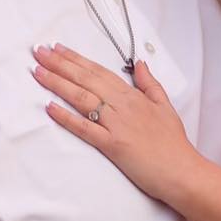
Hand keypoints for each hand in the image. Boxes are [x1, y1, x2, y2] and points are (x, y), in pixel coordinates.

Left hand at [33, 44, 201, 205]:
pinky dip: (66, 117)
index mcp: (133, 96)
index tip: (58, 49)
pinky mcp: (112, 145)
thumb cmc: (173, 143)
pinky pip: (85, 128)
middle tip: (39, 52)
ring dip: (58, 84)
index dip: (77, 59)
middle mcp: (123, 106)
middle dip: (60, 65)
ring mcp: (117, 125)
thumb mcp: (165, 105)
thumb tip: (140, 64)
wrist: (182, 171)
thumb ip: (150, 83)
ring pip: (82, 98)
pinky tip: (50, 107)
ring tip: (38, 72)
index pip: (99, 71)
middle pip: (86, 79)